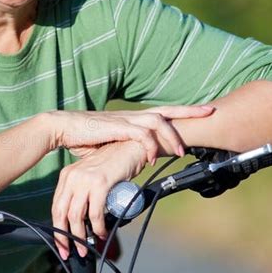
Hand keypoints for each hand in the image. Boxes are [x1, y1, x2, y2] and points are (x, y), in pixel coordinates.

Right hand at [50, 105, 213, 164]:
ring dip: (172, 137)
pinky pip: (140, 134)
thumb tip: (131, 163)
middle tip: (210, 112)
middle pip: (167, 109)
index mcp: (132, 119)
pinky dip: (150, 145)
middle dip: (190, 111)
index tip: (202, 112)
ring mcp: (125, 119)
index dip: (183, 112)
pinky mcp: (116, 127)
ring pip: (158, 121)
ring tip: (181, 152)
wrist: (61, 128)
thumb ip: (123, 150)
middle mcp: (132, 116)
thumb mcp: (108, 145)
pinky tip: (153, 157)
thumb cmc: (82, 137)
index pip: (162, 112)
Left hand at [51, 140, 148, 258]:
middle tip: (72, 252)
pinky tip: (101, 233)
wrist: (130, 147)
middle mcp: (72, 176)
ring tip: (87, 247)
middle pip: (62, 214)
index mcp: (67, 176)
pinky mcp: (100, 182)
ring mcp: (85, 179)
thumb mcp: (92, 178)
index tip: (63, 246)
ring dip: (81, 236)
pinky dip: (98, 226)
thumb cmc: (114, 165)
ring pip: (76, 215)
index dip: (58, 230)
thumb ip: (85, 194)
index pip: (56, 207)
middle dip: (65, 237)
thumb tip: (83, 222)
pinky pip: (95, 212)